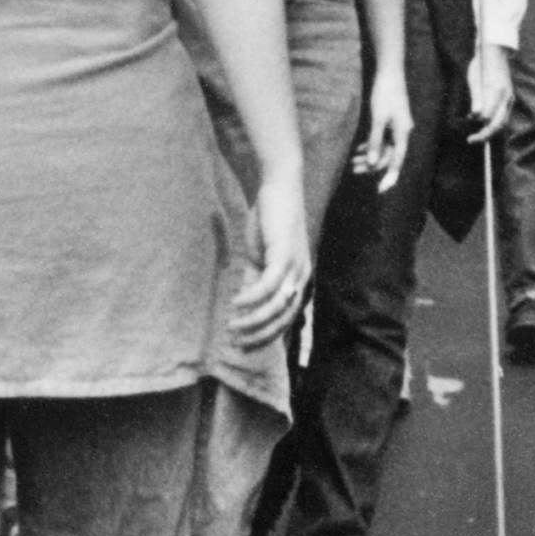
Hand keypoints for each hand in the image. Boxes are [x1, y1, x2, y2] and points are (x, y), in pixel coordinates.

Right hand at [232, 169, 312, 352]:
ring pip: (277, 306)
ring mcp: (295, 266)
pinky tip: (235, 304)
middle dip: (259, 335)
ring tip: (232, 326)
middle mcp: (302, 276)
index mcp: (299, 279)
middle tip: (235, 343)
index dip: (265, 336)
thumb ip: (254, 279)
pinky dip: (252, 298)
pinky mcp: (284, 255)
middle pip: (284, 319)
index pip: (286, 319)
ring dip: (253, 321)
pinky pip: (269, 286)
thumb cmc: (269, 221)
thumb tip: (243, 304)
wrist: (278, 188)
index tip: (243, 347)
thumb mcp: (260, 257)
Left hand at [357, 61, 415, 183]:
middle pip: (389, 156)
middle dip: (372, 165)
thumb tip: (373, 164)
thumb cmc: (384, 94)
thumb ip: (376, 141)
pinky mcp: (391, 122)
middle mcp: (402, 133)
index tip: (380, 191)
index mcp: (403, 134)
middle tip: (354, 169)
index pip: (397, 161)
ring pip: (384, 148)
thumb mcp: (378, 119)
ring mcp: (397, 128)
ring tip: (353, 160)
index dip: (389, 177)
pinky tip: (359, 149)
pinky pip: (382, 139)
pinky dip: (371, 145)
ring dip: (370, 155)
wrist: (389, 73)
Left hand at [464, 39, 513, 137]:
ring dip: (490, 131)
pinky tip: (482, 126)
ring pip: (502, 122)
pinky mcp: (508, 99)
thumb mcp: (475, 79)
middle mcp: (506, 96)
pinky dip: (493, 123)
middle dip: (486, 135)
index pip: (488, 116)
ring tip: (476, 136)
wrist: (496, 53)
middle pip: (499, 124)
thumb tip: (476, 115)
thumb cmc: (482, 65)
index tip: (469, 136)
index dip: (479, 128)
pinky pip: (503, 116)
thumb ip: (476, 97)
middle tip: (471, 141)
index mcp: (497, 91)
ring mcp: (509, 98)